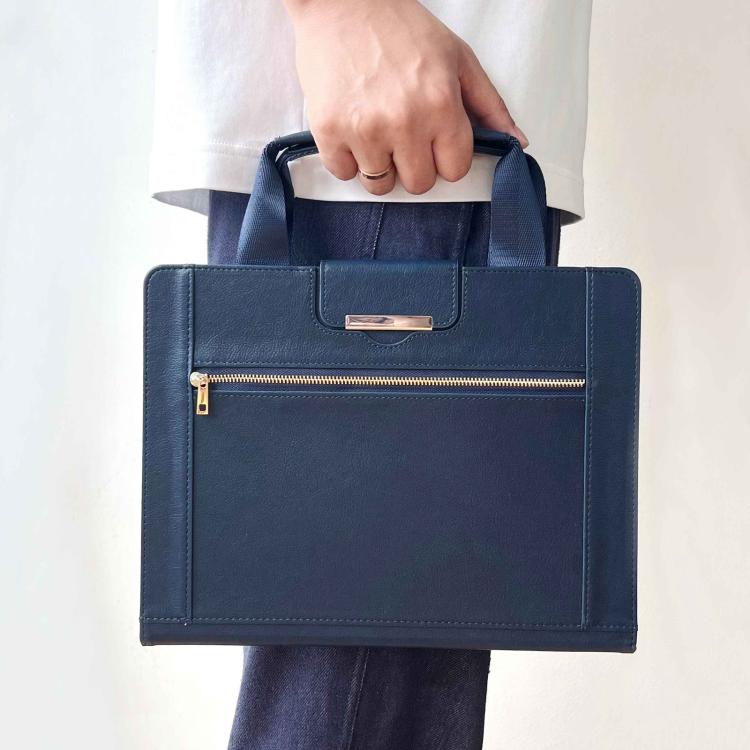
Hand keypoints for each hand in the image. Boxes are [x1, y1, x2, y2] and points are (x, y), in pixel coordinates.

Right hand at [284, 0, 527, 194]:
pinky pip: (344, 173)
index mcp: (441, 104)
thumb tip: (517, 143)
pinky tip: (351, 130)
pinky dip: (347, 159)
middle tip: (403, 136)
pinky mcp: (328, 131)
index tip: (434, 143)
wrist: (340, 1)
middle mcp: (405, 122)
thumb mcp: (457, 58)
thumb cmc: (400, 27)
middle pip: (419, 184)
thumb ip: (489, 104)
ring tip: (375, 133)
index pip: (454, 170)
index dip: (445, 159)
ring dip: (380, 166)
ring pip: (380, 185)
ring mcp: (365, 130)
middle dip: (413, 166)